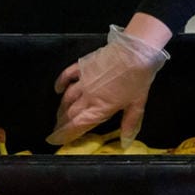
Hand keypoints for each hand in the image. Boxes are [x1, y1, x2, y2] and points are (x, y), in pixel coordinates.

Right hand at [48, 22, 170, 144]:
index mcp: (100, 108)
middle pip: (69, 114)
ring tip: (59, 116)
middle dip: (61, 124)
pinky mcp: (82, 67)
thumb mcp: (137, 104)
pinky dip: (60, 83)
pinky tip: (57, 89)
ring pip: (67, 98)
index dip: (65, 134)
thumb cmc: (138, 79)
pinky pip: (67, 76)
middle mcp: (88, 97)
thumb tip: (125, 142)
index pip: (77, 125)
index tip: (56, 140)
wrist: (134, 52)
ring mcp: (83, 81)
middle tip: (57, 130)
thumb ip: (130, 124)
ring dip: (61, 108)